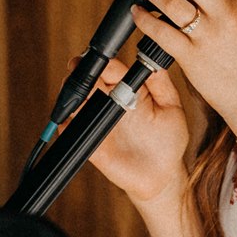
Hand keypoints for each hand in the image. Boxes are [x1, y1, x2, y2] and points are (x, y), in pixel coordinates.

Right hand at [82, 50, 192, 205]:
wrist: (160, 177)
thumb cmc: (169, 141)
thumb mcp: (172, 109)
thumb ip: (161, 84)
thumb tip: (152, 62)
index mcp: (128, 91)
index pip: (111, 70)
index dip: (105, 63)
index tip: (102, 60)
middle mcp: (110, 102)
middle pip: (89, 80)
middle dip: (81, 71)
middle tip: (78, 67)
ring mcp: (97, 121)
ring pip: (76, 100)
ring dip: (71, 92)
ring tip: (76, 91)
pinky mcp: (89, 141)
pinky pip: (69, 128)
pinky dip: (65, 121)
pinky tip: (68, 116)